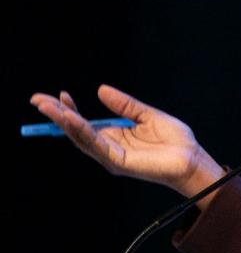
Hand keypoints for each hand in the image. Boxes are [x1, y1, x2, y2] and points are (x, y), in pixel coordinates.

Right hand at [29, 85, 223, 199]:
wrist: (192, 158)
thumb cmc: (174, 140)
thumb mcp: (147, 115)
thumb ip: (125, 104)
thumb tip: (100, 89)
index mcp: (115, 136)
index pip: (85, 123)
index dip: (70, 110)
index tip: (59, 94)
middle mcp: (109, 147)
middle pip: (76, 131)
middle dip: (56, 115)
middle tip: (37, 100)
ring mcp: (111, 156)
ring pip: (81, 138)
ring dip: (64, 122)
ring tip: (49, 107)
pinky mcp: (118, 162)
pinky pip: (96, 145)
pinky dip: (83, 132)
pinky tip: (73, 119)